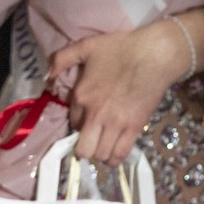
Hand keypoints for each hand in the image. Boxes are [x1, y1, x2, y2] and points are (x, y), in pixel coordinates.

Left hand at [50, 20, 194, 166]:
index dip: (79, 122)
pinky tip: (115, 151)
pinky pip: (119, 154)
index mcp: (82, 97)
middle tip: (93, 137)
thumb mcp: (87, 46)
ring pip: (99, 155)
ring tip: (105, 143)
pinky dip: (115, 158)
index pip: (72, 124)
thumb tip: (47, 76)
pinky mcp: (135, 127)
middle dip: (85, 147)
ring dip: (100, 152)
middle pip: (82, 149)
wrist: (156, 53)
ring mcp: (116, 123)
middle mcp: (95, 115)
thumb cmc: (123, 48)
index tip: (88, 117)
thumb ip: (62, 58)